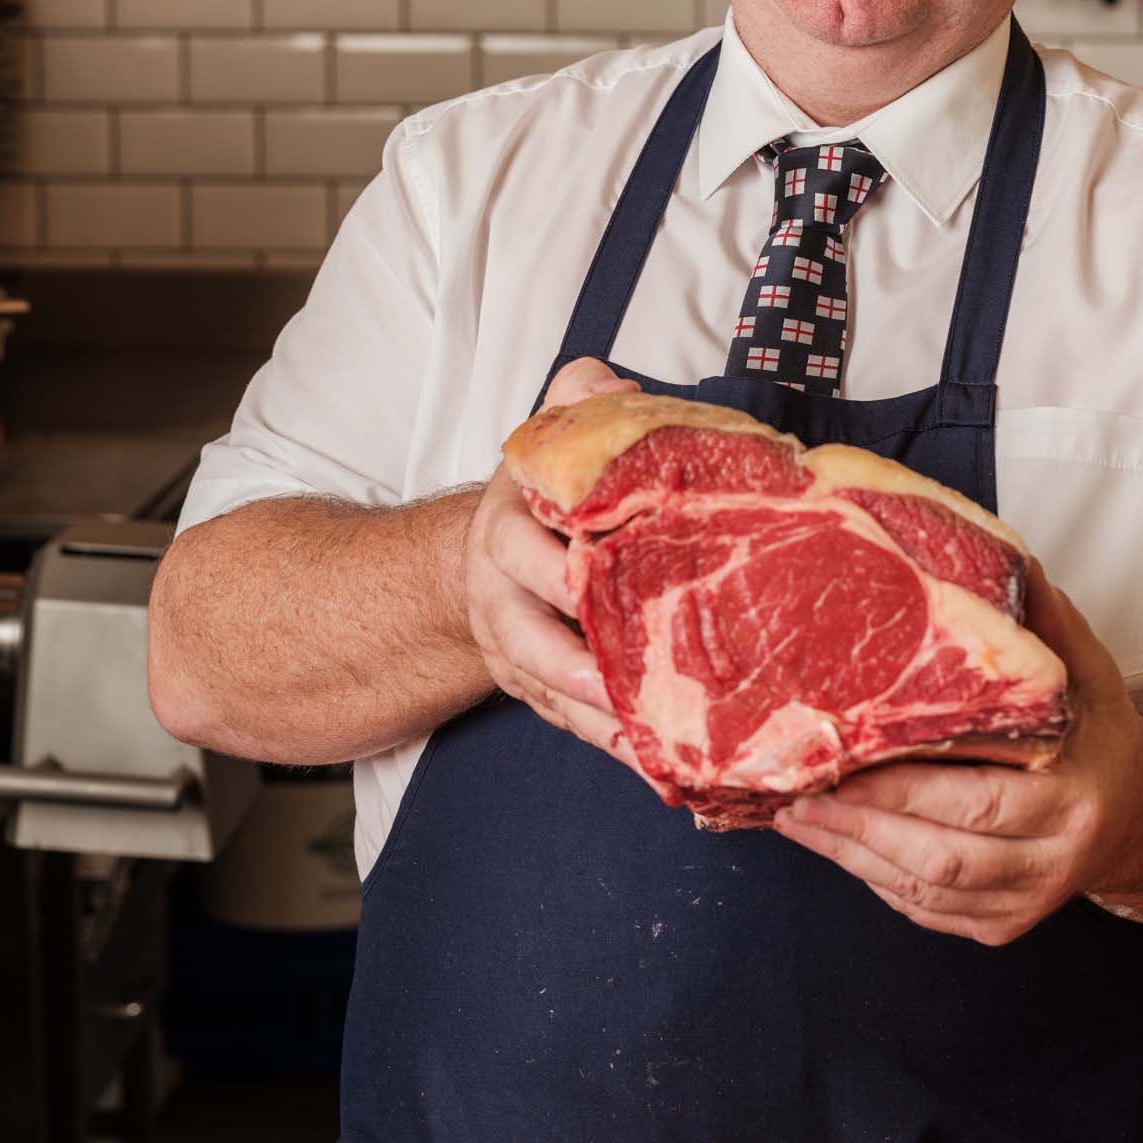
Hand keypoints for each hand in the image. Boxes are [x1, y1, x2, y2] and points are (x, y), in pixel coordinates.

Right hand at [462, 357, 639, 754]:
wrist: (487, 558)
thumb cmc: (541, 497)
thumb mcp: (548, 441)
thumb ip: (575, 403)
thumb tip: (610, 383)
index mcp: (509, 531)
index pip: (524, 550)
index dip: (554, 567)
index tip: (590, 577)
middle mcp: (505, 598)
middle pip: (528, 638)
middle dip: (571, 665)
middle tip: (619, 685)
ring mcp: (519, 651)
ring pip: (551, 693)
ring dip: (598, 721)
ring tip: (647, 742)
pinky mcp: (542, 690)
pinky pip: (572, 722)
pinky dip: (610, 743)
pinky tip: (656, 760)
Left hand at [773, 564, 1142, 945]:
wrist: (1138, 817)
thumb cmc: (1099, 736)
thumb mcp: (1088, 673)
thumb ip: (1047, 623)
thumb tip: (1008, 561)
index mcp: (1073, 797)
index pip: (976, 802)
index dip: (902, 791)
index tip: (843, 765)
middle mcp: (1052, 859)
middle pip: (941, 855)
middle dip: (860, 828)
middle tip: (798, 798)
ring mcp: (1026, 902)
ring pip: (926, 891)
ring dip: (853, 858)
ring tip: (798, 821)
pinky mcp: (1002, 926)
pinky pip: (928, 911)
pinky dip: (876, 881)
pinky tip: (838, 846)